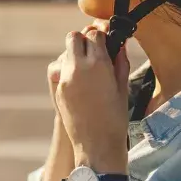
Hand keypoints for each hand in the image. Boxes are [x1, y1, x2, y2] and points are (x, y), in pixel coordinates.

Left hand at [56, 28, 129, 173]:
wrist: (97, 145)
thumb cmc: (116, 119)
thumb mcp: (123, 88)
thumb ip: (120, 62)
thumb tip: (120, 45)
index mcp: (99, 64)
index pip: (95, 34)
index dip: (101, 37)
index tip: (106, 42)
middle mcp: (78, 68)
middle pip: (74, 38)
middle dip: (84, 41)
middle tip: (94, 52)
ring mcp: (65, 79)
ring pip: (65, 53)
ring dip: (75, 55)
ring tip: (88, 69)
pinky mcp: (58, 90)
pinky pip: (61, 70)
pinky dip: (69, 71)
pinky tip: (82, 83)